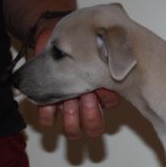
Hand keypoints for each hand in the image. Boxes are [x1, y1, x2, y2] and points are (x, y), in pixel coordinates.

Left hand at [33, 23, 120, 139]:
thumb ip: (114, 49)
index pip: (110, 106)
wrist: (55, 35)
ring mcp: (69, 107)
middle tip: (85, 97)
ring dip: (70, 118)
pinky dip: (46, 112)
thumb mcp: (101, 39)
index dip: (105, 99)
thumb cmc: (81, 39)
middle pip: (95, 129)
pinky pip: (47, 120)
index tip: (98, 85)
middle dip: (89, 115)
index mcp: (105, 91)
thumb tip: (120, 59)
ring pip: (73, 130)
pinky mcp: (48, 105)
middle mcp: (89, 104)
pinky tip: (46, 99)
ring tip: (66, 101)